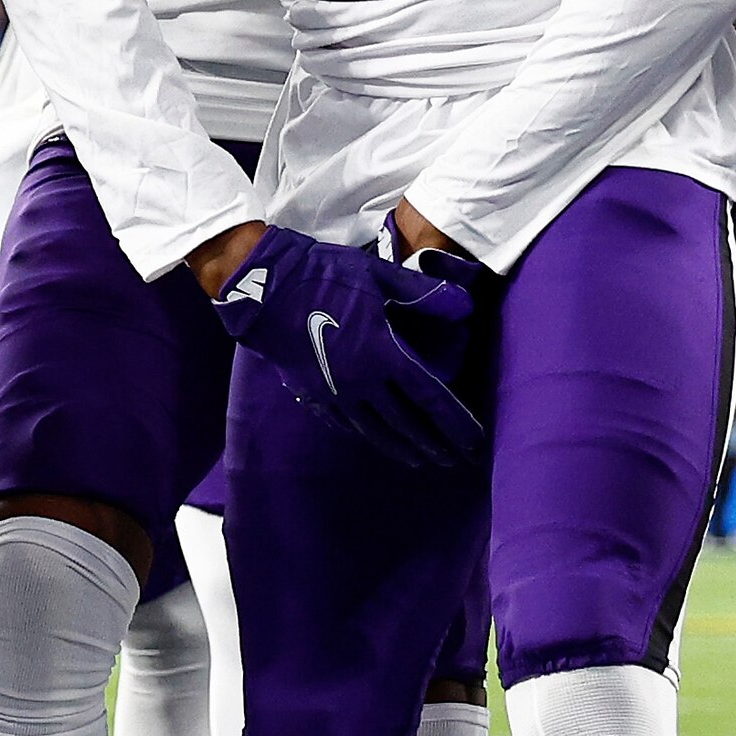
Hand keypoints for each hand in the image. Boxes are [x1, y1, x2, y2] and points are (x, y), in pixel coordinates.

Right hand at [208, 224, 486, 473]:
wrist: (262, 288)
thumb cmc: (323, 275)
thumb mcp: (379, 275)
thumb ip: (422, 293)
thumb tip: (465, 307)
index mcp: (382, 355)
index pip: (429, 398)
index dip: (455, 421)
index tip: (474, 441)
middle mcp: (361, 382)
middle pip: (405, 423)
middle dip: (432, 443)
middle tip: (453, 459)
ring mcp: (334, 392)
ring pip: (374, 430)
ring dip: (400, 447)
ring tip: (418, 460)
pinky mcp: (311, 391)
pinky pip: (344, 422)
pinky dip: (364, 433)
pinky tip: (371, 437)